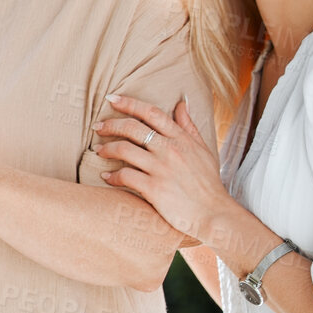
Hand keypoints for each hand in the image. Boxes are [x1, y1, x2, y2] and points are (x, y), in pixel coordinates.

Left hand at [93, 95, 232, 240]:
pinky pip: (125, 176)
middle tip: (98, 127)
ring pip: (124, 149)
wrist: (215, 213)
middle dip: (110, 124)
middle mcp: (170, 150)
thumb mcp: (204, 150)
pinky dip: (112, 176)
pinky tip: (106, 177)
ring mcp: (161, 169)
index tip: (111, 98)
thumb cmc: (208, 183)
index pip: (151, 112)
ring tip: (99, 151)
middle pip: (132, 127)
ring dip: (106, 149)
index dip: (129, 103)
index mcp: (181, 138)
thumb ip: (189, 126)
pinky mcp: (154, 188)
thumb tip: (181, 103)